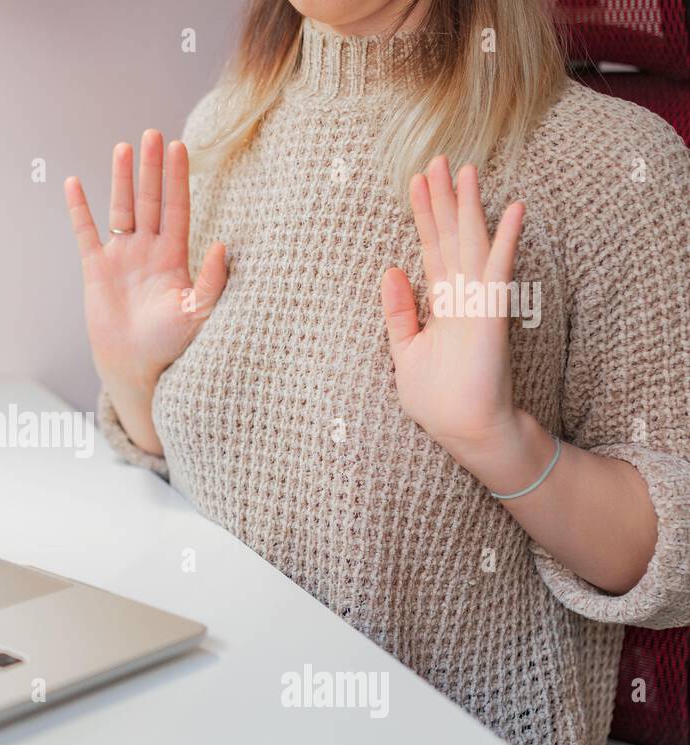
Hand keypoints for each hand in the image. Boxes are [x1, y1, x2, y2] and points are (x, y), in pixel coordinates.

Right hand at [65, 130, 226, 452]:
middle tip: (153, 134)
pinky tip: (75, 183)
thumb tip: (223, 246)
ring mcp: (121, 256)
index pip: (177, 208)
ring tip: (124, 147)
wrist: (136, 366)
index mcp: (175, 257)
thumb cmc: (170, 345)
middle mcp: (148, 250)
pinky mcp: (96, 268)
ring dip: (122, 178)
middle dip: (152, 168)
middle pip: (150, 200)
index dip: (178, 179)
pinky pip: (86, 232)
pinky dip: (79, 209)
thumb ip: (211, 281)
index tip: (180, 147)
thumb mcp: (197, 313)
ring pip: (121, 208)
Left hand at [381, 156, 524, 459]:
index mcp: (440, 304)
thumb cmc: (437, 398)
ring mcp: (477, 302)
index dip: (424, 215)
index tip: (416, 181)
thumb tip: (389, 270)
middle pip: (450, 236)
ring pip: (471, 243)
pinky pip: (497, 270)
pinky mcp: (490, 314)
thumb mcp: (404, 351)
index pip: (431, 249)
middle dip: (443, 199)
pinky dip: (505, 239)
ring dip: (469, 206)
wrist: (464, 428)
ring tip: (466, 168)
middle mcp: (460, 296)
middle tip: (438, 158)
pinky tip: (512, 208)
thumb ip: (398, 311)